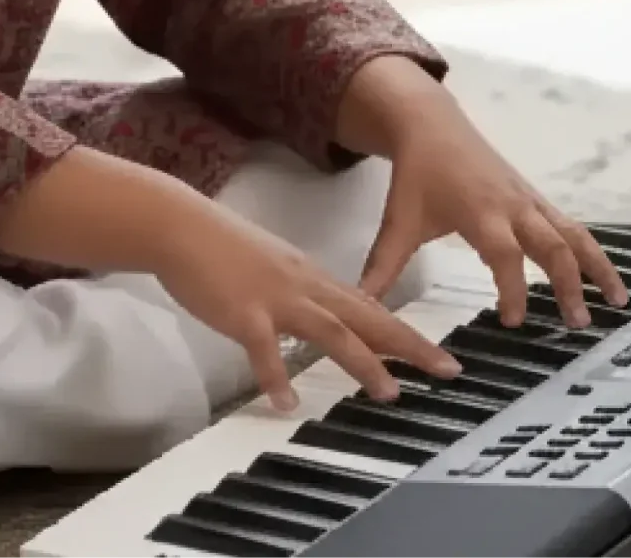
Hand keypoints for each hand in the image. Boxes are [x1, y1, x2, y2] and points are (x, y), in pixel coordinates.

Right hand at [156, 200, 462, 410]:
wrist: (183, 227)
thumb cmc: (225, 250)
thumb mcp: (278, 270)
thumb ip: (302, 296)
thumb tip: (322, 320)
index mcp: (315, 280)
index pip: (374, 309)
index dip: (409, 334)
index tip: (441, 355)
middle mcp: (306, 288)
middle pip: (370, 318)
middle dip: (411, 346)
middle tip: (446, 370)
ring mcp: (277, 300)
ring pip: (332, 332)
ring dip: (363, 363)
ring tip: (389, 393)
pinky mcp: (244, 313)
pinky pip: (264, 350)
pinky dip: (276, 376)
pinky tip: (286, 402)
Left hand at [354, 81, 630, 329]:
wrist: (431, 124)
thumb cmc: (416, 175)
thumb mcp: (398, 223)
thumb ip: (382, 270)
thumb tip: (360, 309)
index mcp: (481, 212)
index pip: (505, 255)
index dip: (512, 289)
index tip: (513, 321)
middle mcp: (513, 205)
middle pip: (554, 245)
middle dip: (570, 283)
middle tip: (579, 323)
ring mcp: (529, 200)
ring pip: (574, 234)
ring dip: (597, 266)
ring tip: (617, 301)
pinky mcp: (534, 199)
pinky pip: (571, 226)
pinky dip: (591, 251)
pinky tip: (604, 276)